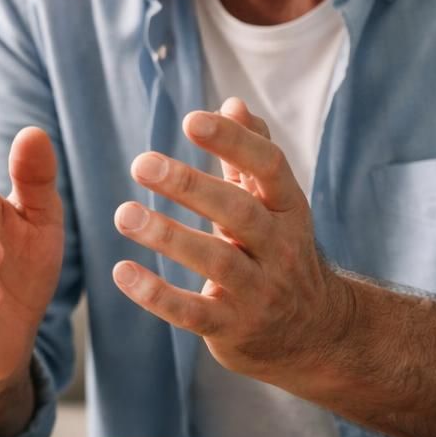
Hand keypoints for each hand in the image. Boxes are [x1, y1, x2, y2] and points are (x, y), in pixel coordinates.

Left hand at [111, 97, 350, 386]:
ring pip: (217, 261)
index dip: (233, 141)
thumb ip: (251, 156)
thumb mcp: (276, 205)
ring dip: (168, 237)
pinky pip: (193, 312)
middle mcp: (280, 248)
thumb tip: (233, 103)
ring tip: (125, 214)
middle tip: (141, 163)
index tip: (191, 119)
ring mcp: (259, 292)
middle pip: (239, 211)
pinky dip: (157, 295)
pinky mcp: (232, 328)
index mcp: (289, 209)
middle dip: (190, 186)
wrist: (312, 333)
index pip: (269, 167)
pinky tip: (122, 271)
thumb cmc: (279, 251)